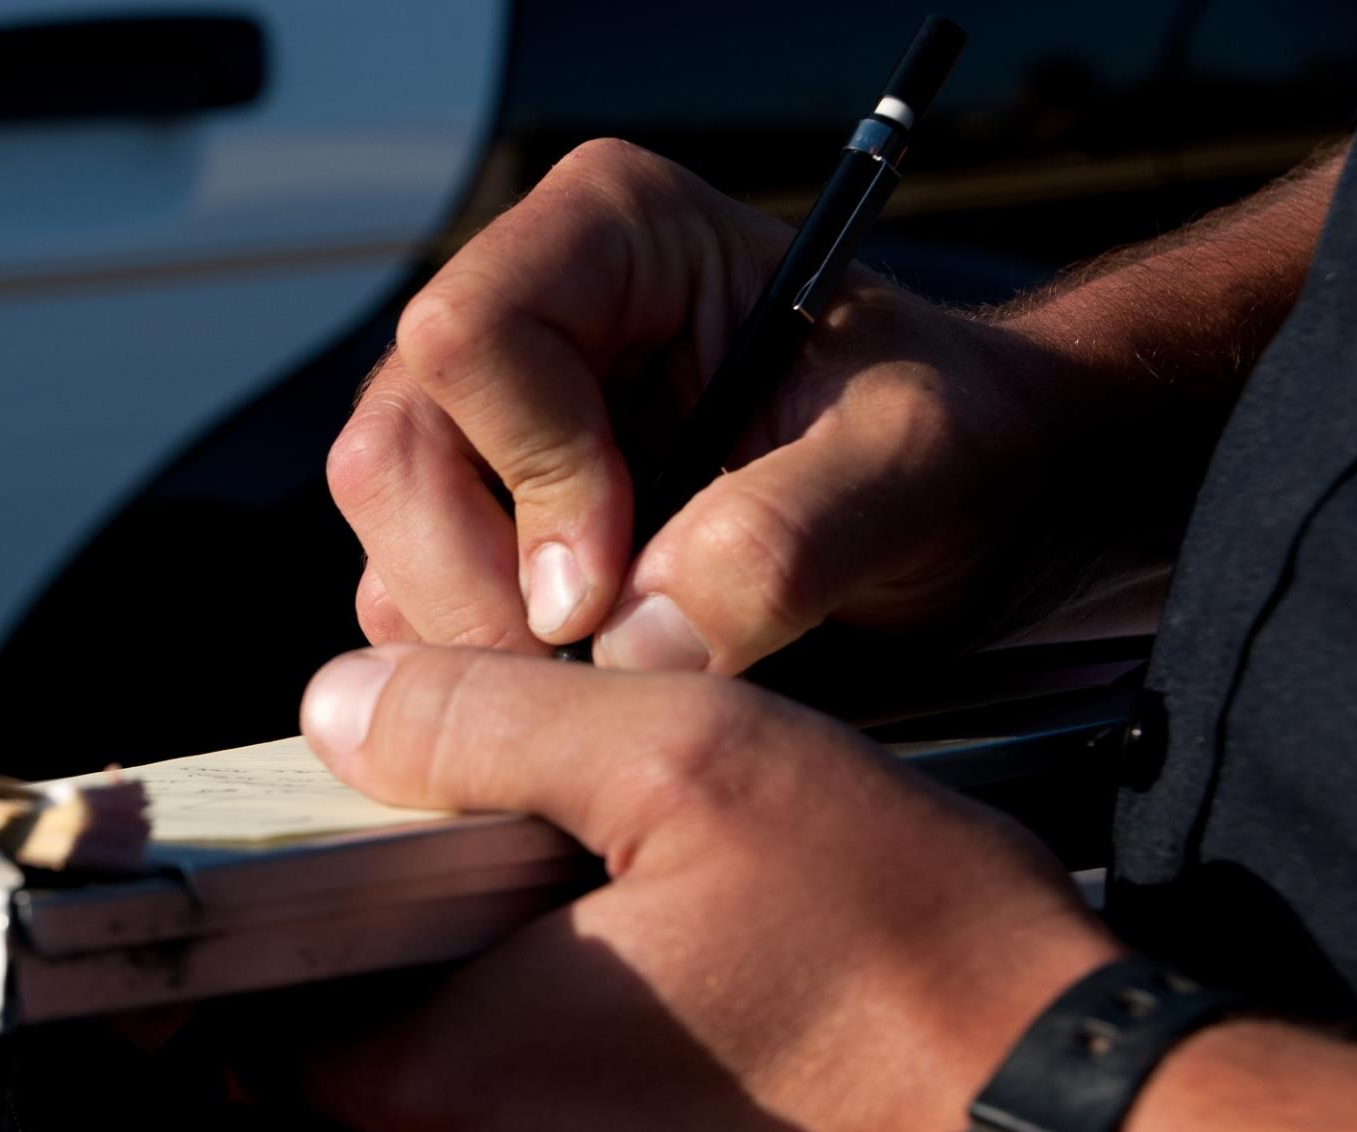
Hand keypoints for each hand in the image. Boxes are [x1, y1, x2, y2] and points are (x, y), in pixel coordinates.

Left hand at [288, 643, 1120, 1131]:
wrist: (1066, 1127)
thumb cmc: (900, 950)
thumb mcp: (690, 762)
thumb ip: (482, 724)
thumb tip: (336, 708)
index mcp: (450, 1092)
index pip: (260, 1003)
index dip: (306, 914)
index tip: (381, 861)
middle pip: (361, 1061)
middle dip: (430, 965)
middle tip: (561, 891)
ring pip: (458, 1121)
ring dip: (516, 1032)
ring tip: (647, 961)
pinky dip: (575, 1100)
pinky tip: (685, 1035)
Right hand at [326, 138, 1134, 671]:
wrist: (966, 500)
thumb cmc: (947, 441)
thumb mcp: (910, 468)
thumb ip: (784, 538)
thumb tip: (633, 639)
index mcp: (610, 231)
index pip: (471, 338)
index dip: (530, 478)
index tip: (611, 590)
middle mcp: (523, 312)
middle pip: (392, 452)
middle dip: (478, 589)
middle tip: (594, 665)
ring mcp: (487, 426)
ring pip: (390, 543)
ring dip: (483, 643)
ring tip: (621, 666)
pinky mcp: (484, 521)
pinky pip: (415, 605)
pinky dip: (489, 672)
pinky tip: (593, 675)